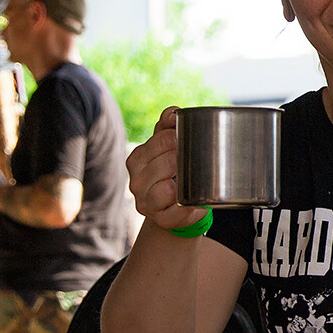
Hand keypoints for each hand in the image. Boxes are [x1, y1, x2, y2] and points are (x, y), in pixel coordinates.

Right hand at [126, 107, 205, 231]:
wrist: (175, 203)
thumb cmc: (172, 169)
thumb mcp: (168, 145)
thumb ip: (168, 125)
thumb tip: (174, 112)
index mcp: (137, 159)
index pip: (160, 141)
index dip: (177, 138)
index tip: (186, 140)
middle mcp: (137, 181)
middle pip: (164, 164)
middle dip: (181, 160)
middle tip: (194, 160)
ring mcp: (147, 203)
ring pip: (165, 190)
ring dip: (181, 185)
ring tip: (191, 182)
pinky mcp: (161, 220)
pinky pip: (176, 213)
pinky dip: (188, 208)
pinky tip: (195, 204)